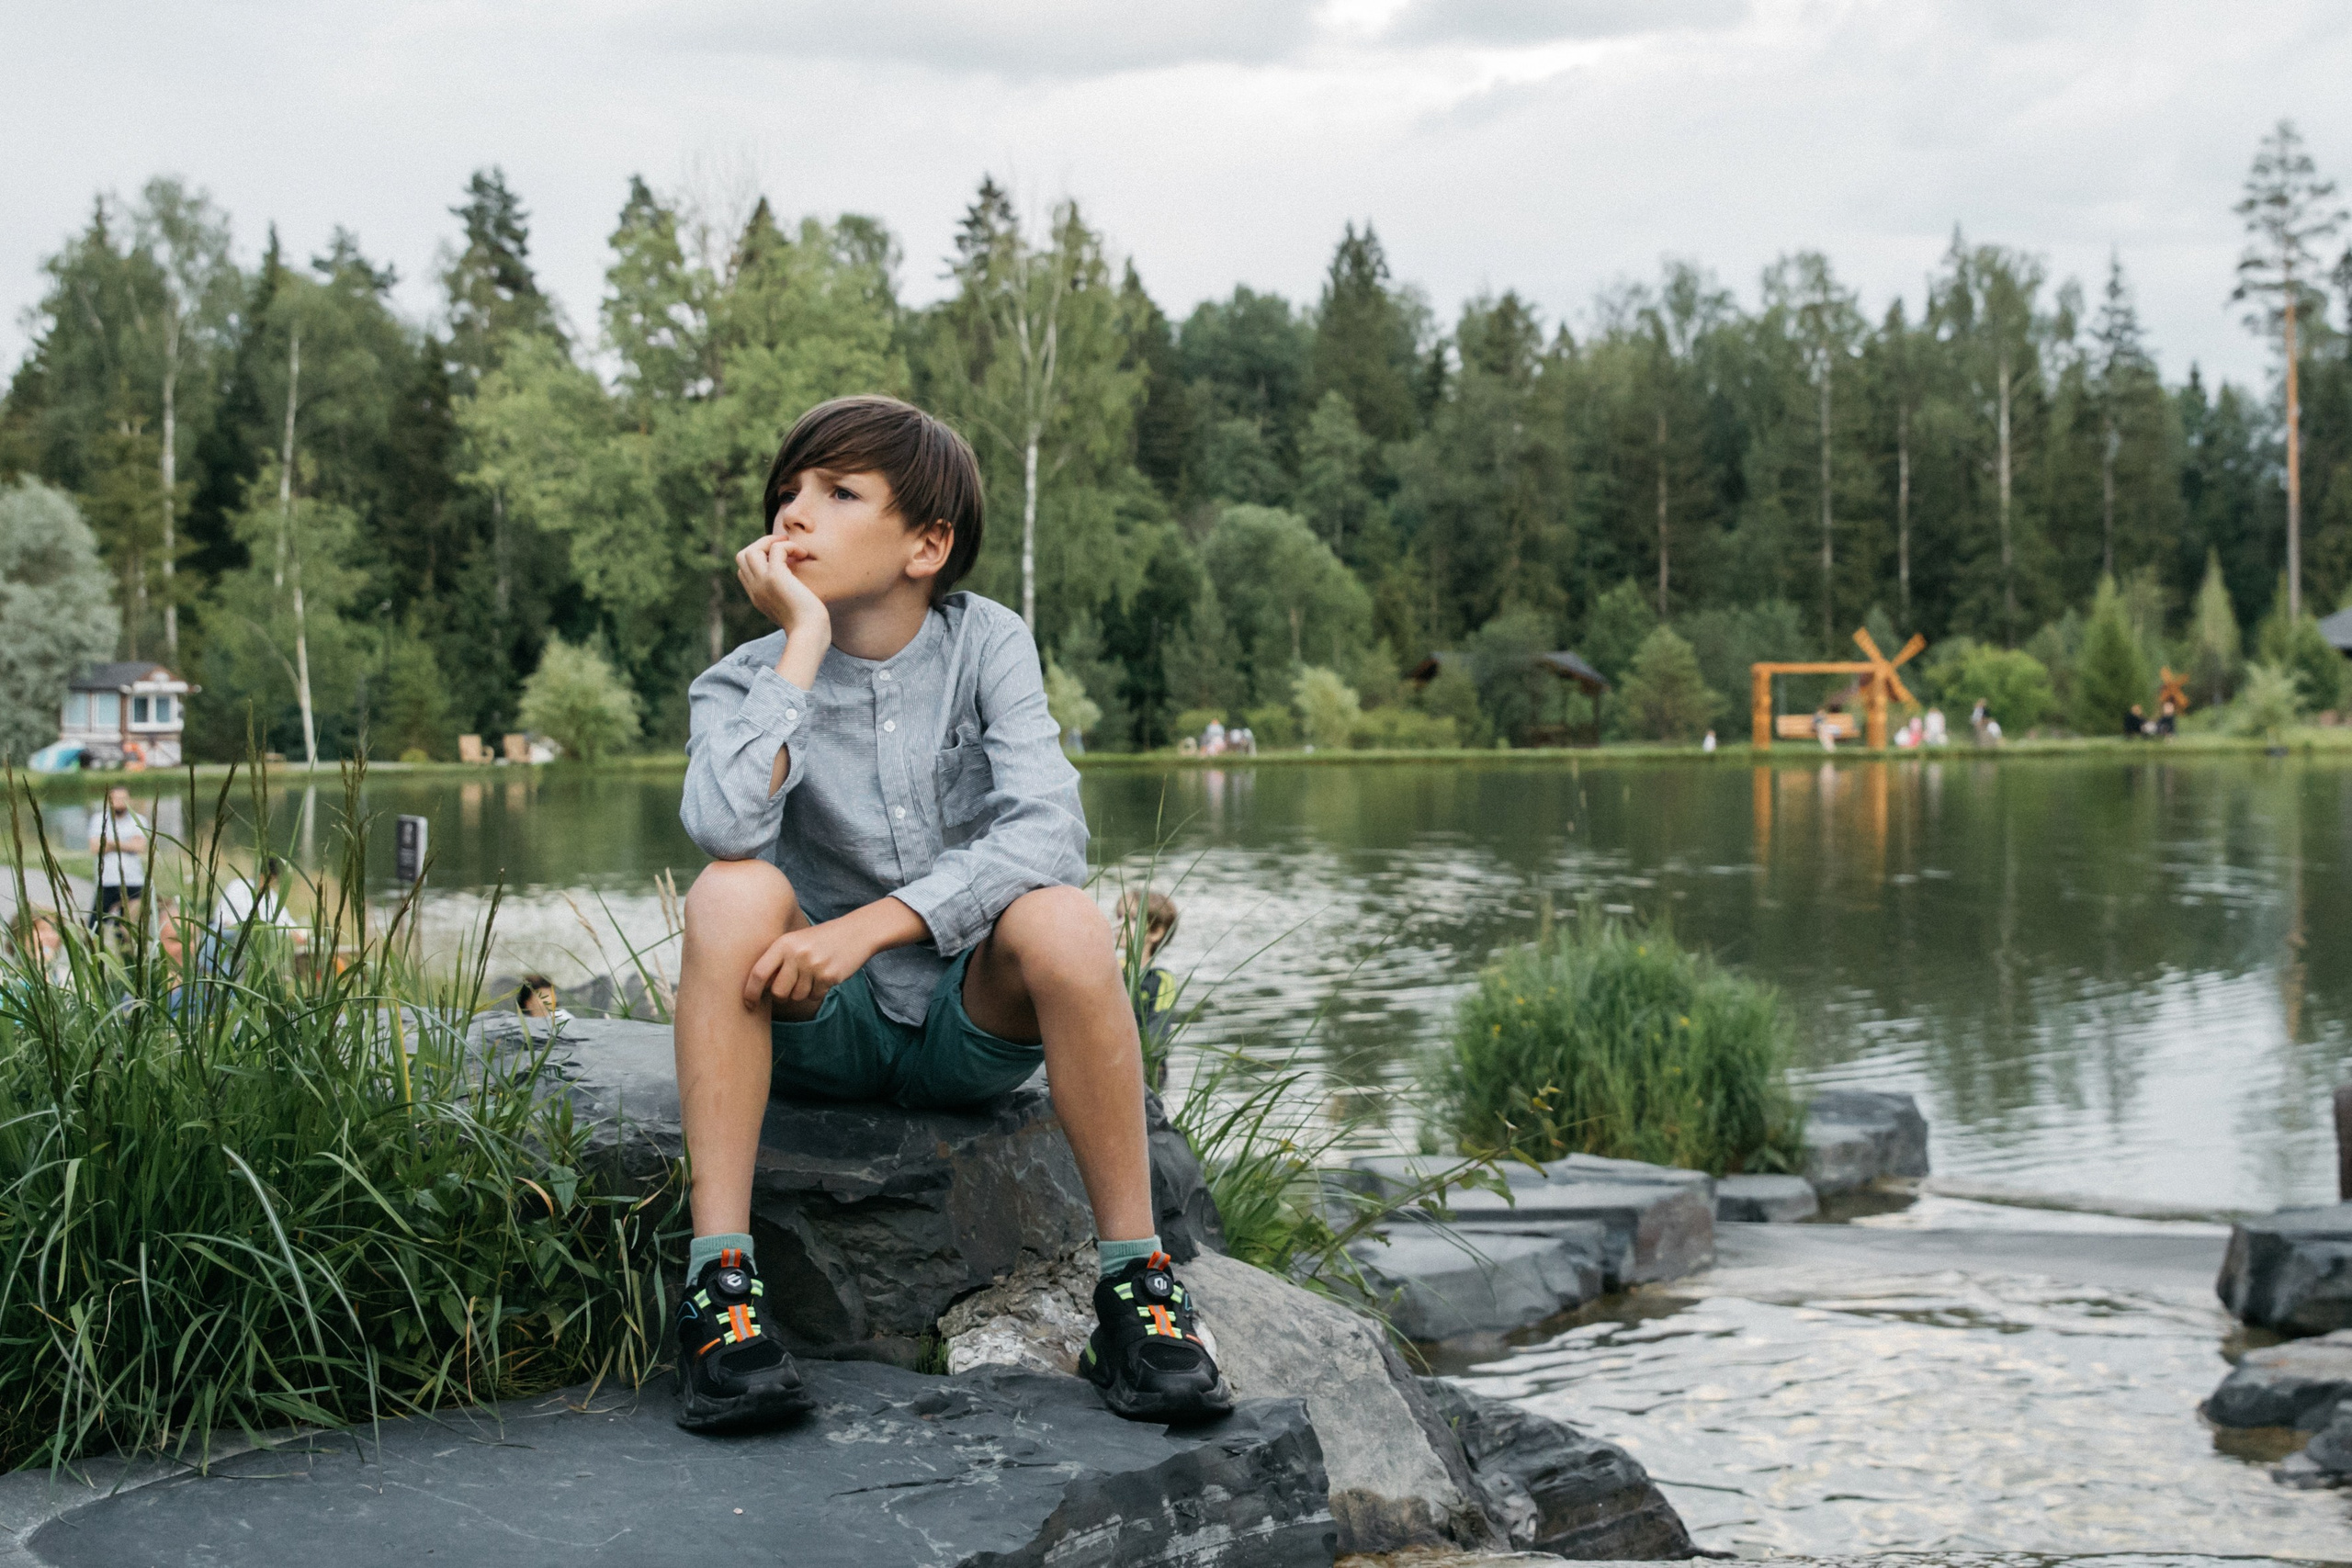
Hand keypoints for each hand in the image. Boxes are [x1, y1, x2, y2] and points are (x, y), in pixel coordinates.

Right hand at [737, 535, 830, 651]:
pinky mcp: (775, 578)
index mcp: (757, 597)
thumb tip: (794, 589)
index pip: (744, 570)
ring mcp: (762, 583)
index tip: (781, 559)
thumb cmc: (808, 626)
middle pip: (742, 556)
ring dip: (771, 542)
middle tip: (784, 546)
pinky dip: (789, 546)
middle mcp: (755, 589)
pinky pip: (776, 549)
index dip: (759, 559)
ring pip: (751, 550)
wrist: (810, 634)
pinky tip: (803, 554)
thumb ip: (785, 599)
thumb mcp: (791, 611)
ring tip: (791, 547)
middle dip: (761, 545)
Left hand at [742, 898, 926, 1007]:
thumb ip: (777, 960)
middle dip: (782, 995)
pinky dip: (818, 991)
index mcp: (783, 943)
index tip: (748, 1004)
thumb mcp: (795, 941)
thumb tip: (758, 989)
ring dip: (802, 992)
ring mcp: (813, 965)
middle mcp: (796, 954)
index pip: (759, 973)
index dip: (750, 992)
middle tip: (792, 985)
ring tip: (812, 975)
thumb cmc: (820, 939)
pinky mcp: (829, 976)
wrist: (855, 932)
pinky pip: (814, 996)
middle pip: (778, 992)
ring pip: (797, 996)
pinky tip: (824, 976)